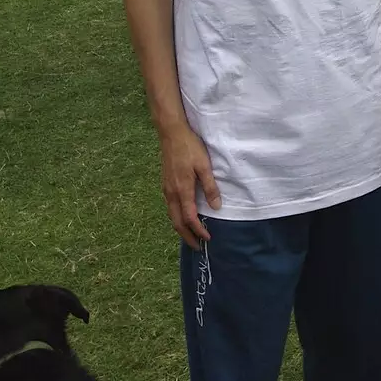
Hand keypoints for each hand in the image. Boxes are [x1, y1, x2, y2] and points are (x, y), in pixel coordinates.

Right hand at [158, 123, 220, 248]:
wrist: (171, 133)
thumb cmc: (190, 147)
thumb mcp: (204, 166)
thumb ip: (210, 187)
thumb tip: (216, 207)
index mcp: (182, 190)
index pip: (189, 218)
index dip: (198, 230)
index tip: (207, 238)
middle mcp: (171, 193)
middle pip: (176, 222)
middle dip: (187, 236)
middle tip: (197, 246)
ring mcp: (166, 189)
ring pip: (171, 215)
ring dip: (180, 228)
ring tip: (191, 235)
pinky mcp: (165, 184)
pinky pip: (170, 207)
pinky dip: (176, 217)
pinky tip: (183, 216)